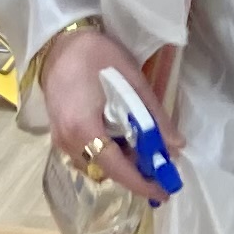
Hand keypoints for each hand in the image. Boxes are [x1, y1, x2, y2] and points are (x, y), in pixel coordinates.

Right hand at [38, 25, 172, 197]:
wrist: (59, 41)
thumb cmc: (98, 56)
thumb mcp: (133, 82)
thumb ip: (155, 118)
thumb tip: (176, 147)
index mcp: (84, 129)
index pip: (117, 169)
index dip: (142, 184)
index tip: (164, 192)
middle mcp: (68, 141)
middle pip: (106, 171)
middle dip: (134, 172)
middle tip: (160, 163)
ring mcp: (59, 139)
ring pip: (95, 165)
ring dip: (120, 162)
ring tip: (142, 145)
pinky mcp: (58, 133)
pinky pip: (85, 154)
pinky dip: (106, 153)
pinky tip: (121, 137)